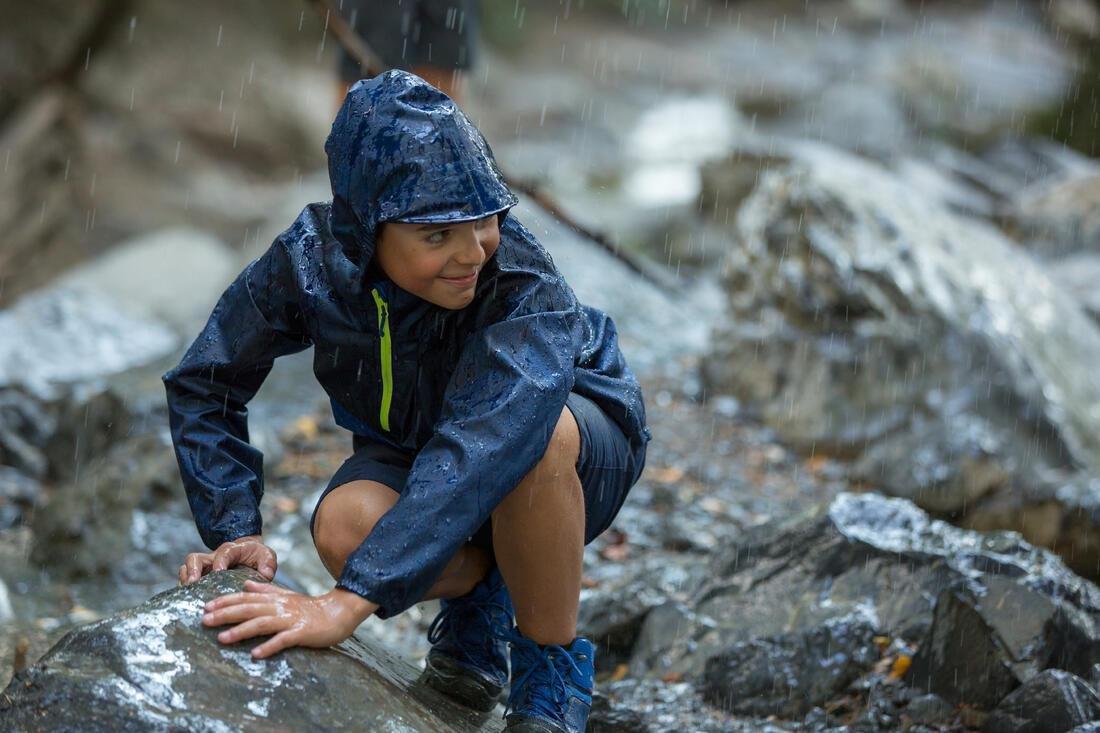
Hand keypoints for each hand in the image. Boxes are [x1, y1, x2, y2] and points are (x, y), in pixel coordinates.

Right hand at [178, 535, 276, 585]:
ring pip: (187, 568)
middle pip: (196, 558)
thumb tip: (265, 575)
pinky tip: (188, 601)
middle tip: (192, 583)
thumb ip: (268, 564)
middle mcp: (214, 558)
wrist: (249, 555)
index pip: (224, 552)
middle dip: (193, 570)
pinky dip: (186, 589)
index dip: (220, 561)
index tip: (218, 571)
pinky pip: (187, 580)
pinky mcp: (201, 578)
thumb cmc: (257, 557)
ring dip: (185, 580)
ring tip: (187, 593)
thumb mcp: (267, 557)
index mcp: (232, 550)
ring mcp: (205, 568)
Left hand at [201, 580, 378, 657]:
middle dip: (226, 614)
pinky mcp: (301, 632)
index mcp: (275, 598)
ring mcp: (290, 619)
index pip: (246, 598)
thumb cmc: (310, 607)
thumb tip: (245, 585)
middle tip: (205, 621)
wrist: (338, 612)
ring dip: (241, 631)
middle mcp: (280, 606)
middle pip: (249, 609)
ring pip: (262, 623)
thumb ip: (266, 590)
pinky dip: (269, 646)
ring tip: (222, 639)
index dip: (225, 601)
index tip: (206, 607)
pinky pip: (283, 640)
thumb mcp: (287, 595)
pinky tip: (255, 654)